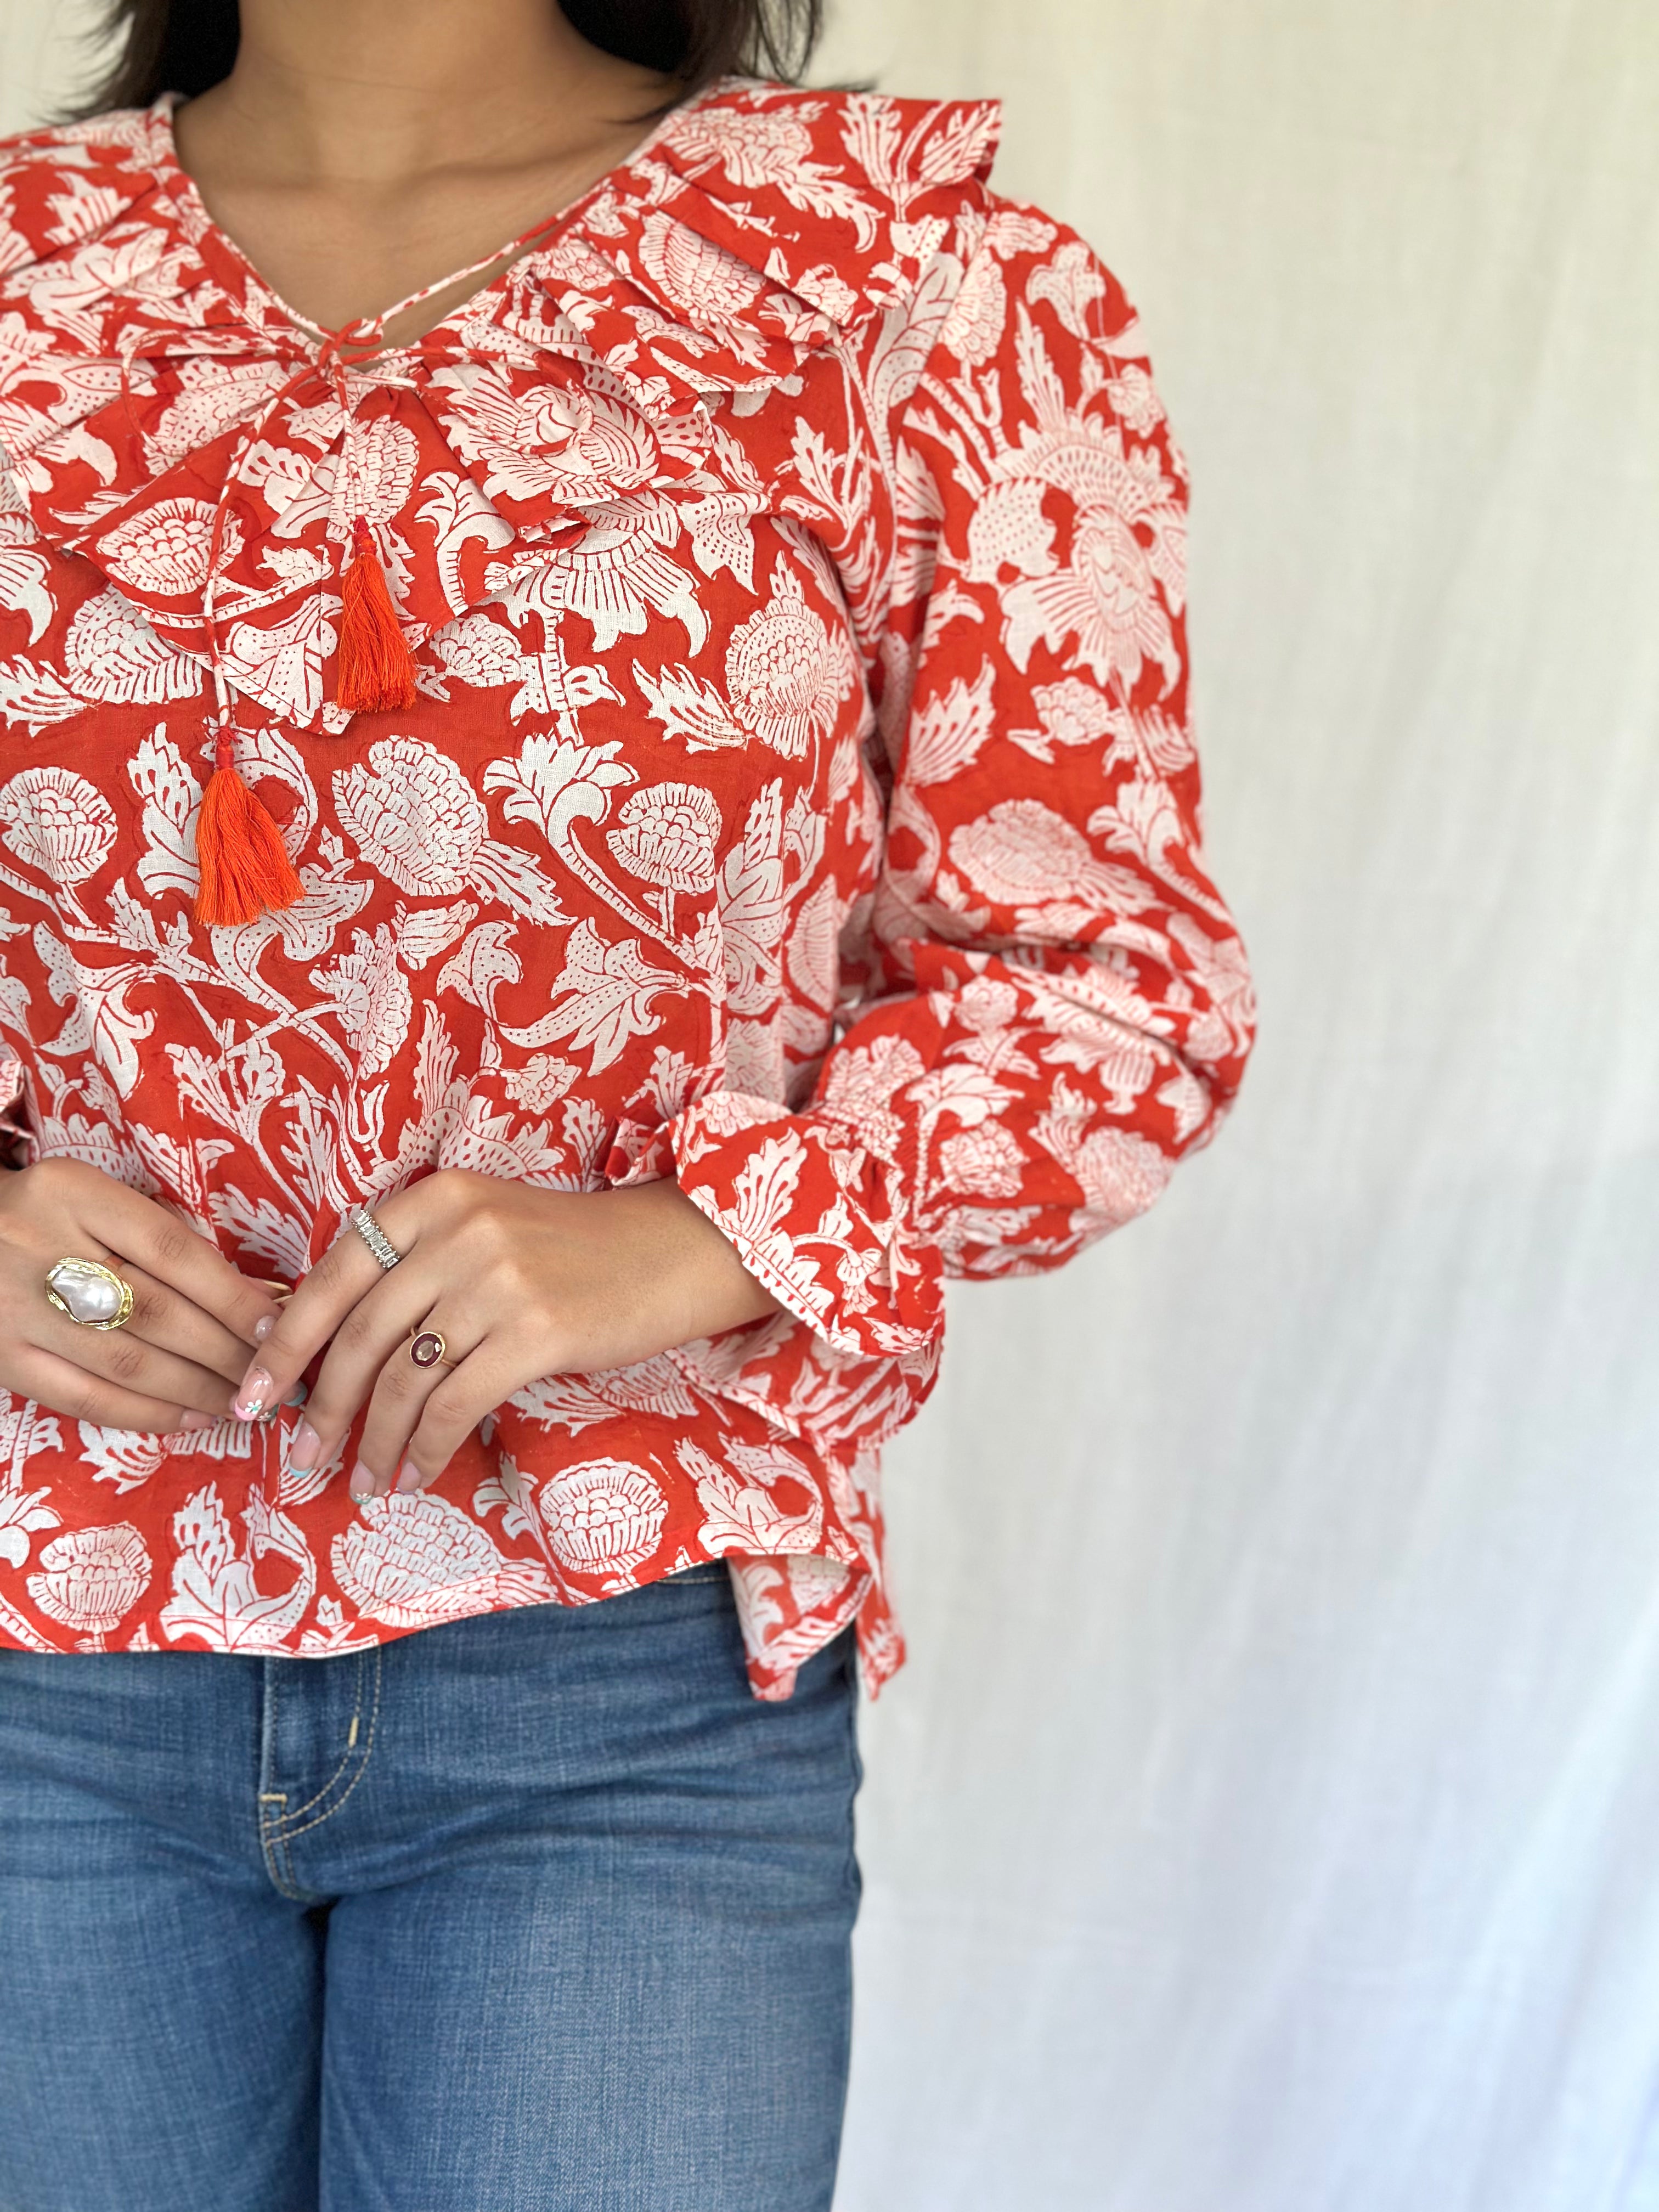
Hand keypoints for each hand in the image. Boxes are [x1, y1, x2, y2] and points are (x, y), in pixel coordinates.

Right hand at [0, 1157, 283, 1432]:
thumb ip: (165, 1238)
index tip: (276, 1327)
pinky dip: (146, 1414)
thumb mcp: (96, 1199)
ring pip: (126, 1363)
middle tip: (272, 1376)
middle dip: (225, 1352)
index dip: (232, 1296)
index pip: (173, 1251)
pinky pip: (84, 1399)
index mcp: (72, 1193)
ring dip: (196, 1390)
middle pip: (155, 1312)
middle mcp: (41, 1249)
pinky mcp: (1, 1358)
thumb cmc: (48, 1215)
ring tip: (243, 1402)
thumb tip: (253, 1298)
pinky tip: (191, 1418)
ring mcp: (15, 1309)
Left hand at [233, 1170, 781, 1500]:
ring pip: (405, 1377)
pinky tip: (414, 1474)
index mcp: (435, 1199)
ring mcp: (497, 1280)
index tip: (252, 1394)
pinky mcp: (534, 1331)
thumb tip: (337, 1351)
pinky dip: (426, 1448)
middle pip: (361, 1334)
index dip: (285, 1342)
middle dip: (322, 1405)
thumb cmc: (577, 1253)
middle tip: (302, 1456)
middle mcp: (458, 1231)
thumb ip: (420, 1268)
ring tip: (362, 1480)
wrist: (676, 1250)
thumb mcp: (488, 1231)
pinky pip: (455, 1403)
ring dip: (373, 1440)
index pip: (334, 1275)